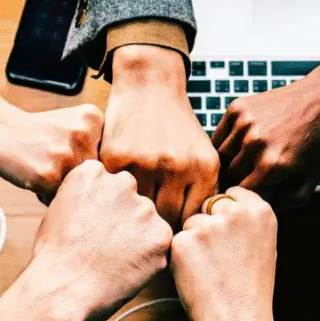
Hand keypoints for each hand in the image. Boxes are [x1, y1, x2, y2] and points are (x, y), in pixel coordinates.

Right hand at [0, 102, 102, 202]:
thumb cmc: (36, 132)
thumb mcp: (72, 124)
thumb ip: (96, 145)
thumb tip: (116, 185)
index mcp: (94, 118)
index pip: (108, 157)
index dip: (87, 162)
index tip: (68, 152)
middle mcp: (84, 134)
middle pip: (95, 175)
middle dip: (76, 176)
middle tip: (53, 161)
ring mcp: (67, 154)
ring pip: (79, 188)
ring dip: (62, 187)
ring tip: (44, 168)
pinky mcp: (50, 174)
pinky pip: (59, 198)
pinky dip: (47, 194)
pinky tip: (35, 175)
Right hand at [0, 160, 170, 320]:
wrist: (56, 295)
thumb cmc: (49, 261)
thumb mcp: (56, 212)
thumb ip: (81, 195)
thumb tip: (91, 192)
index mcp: (91, 173)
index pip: (115, 178)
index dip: (109, 207)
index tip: (101, 225)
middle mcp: (119, 185)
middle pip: (136, 198)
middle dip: (126, 222)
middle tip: (106, 248)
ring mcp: (141, 211)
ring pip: (150, 223)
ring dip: (138, 242)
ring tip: (112, 262)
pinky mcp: (158, 239)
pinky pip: (163, 247)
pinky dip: (150, 261)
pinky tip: (126, 271)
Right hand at [100, 45, 218, 227]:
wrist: (150, 86)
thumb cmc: (177, 127)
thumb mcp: (202, 154)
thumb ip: (202, 191)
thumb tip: (196, 234)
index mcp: (204, 167)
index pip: (192, 218)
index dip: (181, 229)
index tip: (172, 232)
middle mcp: (177, 166)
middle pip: (166, 219)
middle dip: (158, 226)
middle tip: (149, 228)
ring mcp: (145, 162)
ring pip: (139, 209)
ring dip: (135, 213)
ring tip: (132, 216)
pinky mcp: (117, 158)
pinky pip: (116, 192)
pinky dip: (115, 196)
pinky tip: (117, 196)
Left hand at [170, 187, 278, 320]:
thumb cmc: (250, 290)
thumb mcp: (265, 246)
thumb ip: (248, 221)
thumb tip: (226, 204)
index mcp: (261, 212)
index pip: (232, 193)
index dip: (226, 212)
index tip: (228, 230)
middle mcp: (235, 213)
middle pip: (209, 205)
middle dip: (209, 224)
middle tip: (219, 256)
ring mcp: (208, 226)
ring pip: (191, 223)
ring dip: (194, 241)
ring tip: (210, 269)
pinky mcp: (184, 241)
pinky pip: (177, 241)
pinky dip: (181, 256)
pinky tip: (198, 275)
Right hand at [212, 69, 319, 208]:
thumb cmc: (319, 141)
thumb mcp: (310, 181)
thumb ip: (285, 203)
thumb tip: (258, 209)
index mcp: (271, 166)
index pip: (241, 194)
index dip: (246, 196)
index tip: (252, 192)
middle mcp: (254, 144)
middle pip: (228, 176)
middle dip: (237, 179)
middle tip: (249, 177)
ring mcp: (244, 124)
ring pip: (219, 156)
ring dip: (229, 162)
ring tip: (245, 161)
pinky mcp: (238, 108)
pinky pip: (219, 135)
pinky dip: (225, 142)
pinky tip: (240, 143)